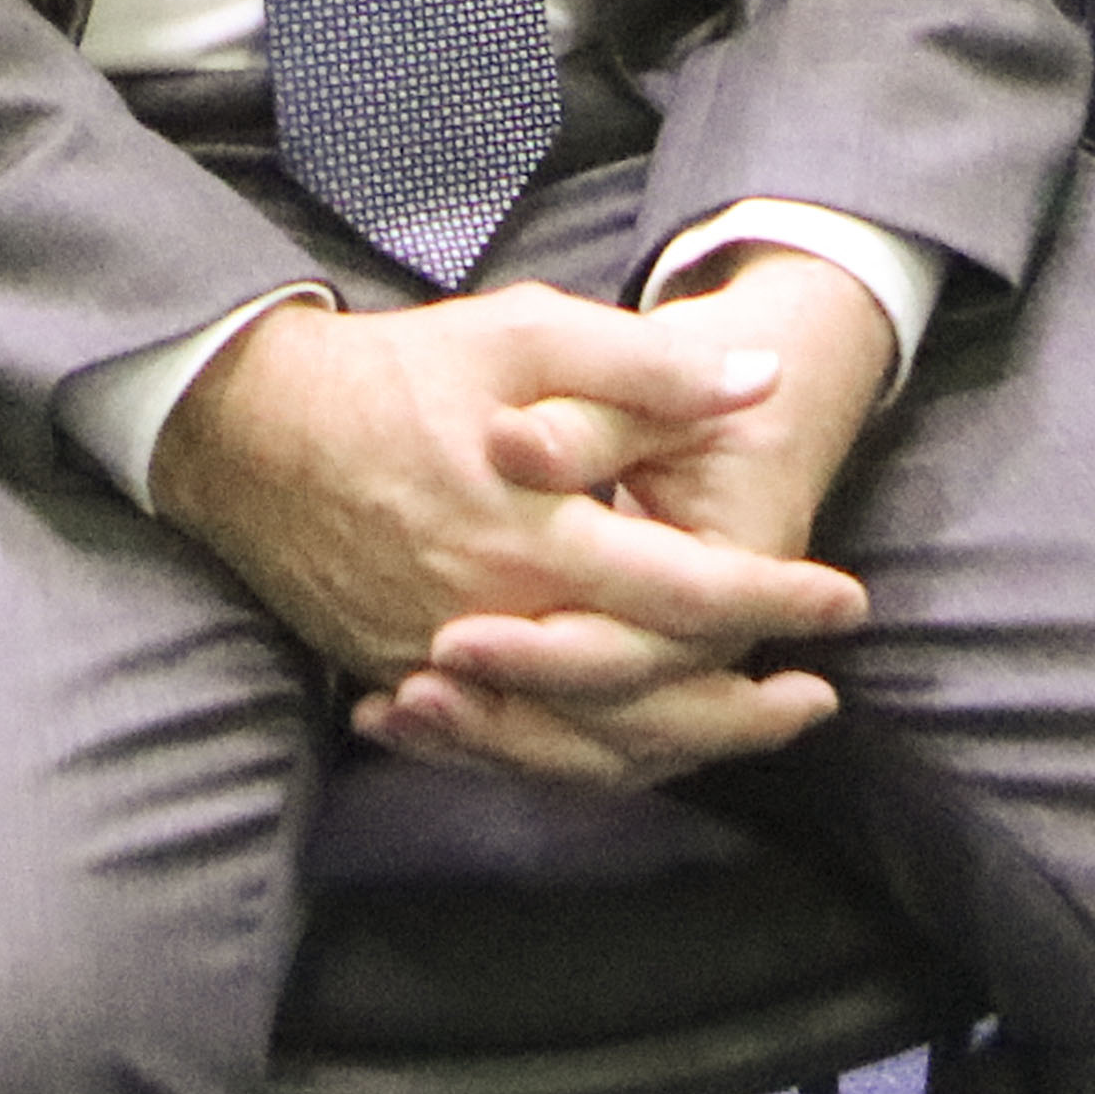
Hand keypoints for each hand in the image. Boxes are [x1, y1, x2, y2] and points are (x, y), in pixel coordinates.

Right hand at [149, 289, 867, 792]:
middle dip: (741, 713)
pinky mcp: (402, 674)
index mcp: (537, 534)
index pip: (685, 593)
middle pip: (643, 703)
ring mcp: (441, 660)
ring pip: (578, 745)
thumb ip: (647, 367)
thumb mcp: (528, 336)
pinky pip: (509, 746)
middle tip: (815, 702)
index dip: (776, 602)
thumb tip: (760, 382)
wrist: (248, 427)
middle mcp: (493, 617)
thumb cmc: (399, 372)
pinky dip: (578, 758)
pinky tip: (629, 746)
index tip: (846, 602)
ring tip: (743, 731)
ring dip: (673, 748)